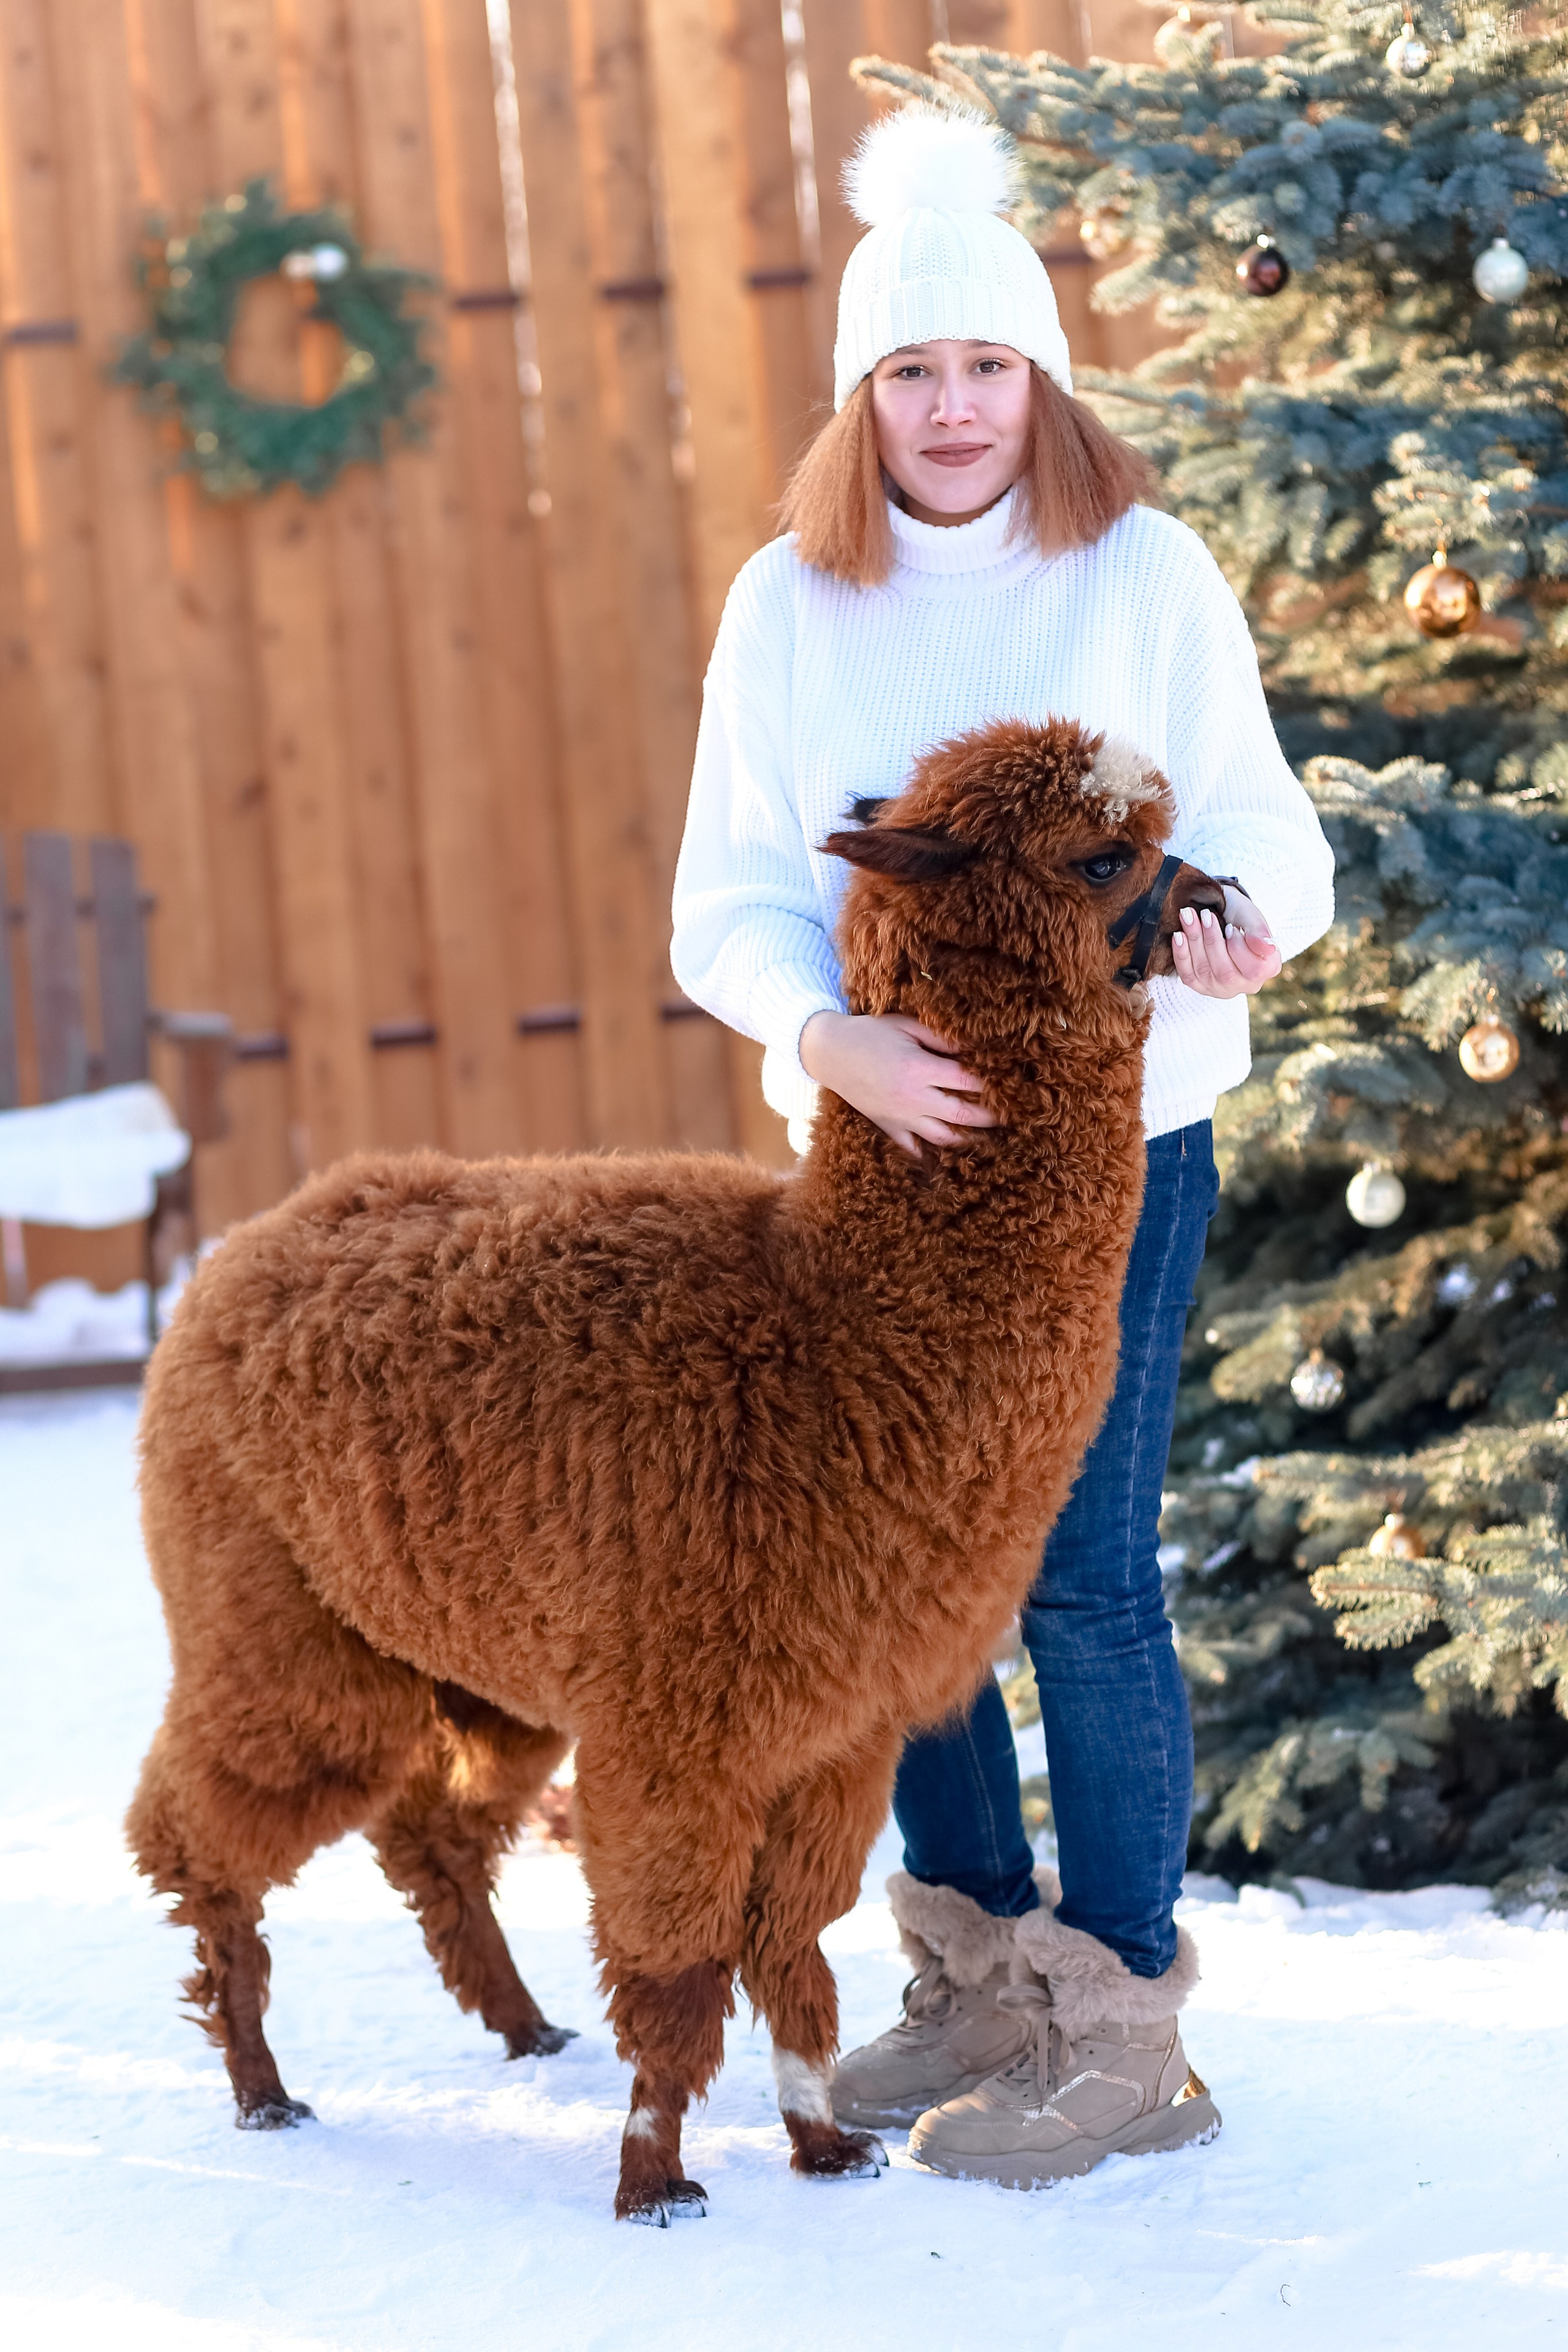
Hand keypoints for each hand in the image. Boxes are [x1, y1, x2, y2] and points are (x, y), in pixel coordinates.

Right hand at [799, 1010, 999, 1158]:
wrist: (829, 1052)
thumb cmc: (870, 1033)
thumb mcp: (905, 1026)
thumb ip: (940, 1039)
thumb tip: (971, 1047)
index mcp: (919, 1070)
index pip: (966, 1082)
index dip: (991, 1085)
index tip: (1010, 1085)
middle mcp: (913, 1098)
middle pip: (962, 1115)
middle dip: (989, 1117)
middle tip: (1010, 1117)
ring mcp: (900, 1117)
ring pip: (942, 1137)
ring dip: (967, 1139)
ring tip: (986, 1137)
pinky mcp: (887, 1126)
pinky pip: (912, 1148)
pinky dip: (929, 1154)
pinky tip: (946, 1157)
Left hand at [1171, 885, 1281, 999]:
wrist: (1222, 914)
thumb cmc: (1240, 916)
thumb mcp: (1252, 917)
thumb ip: (1259, 932)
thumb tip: (1267, 948)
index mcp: (1268, 968)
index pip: (1254, 969)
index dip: (1238, 948)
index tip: (1229, 927)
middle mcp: (1247, 985)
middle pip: (1226, 972)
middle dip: (1211, 940)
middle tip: (1205, 915)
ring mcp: (1223, 989)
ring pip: (1205, 972)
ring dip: (1194, 942)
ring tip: (1188, 917)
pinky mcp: (1202, 987)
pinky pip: (1189, 976)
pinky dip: (1181, 955)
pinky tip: (1178, 936)